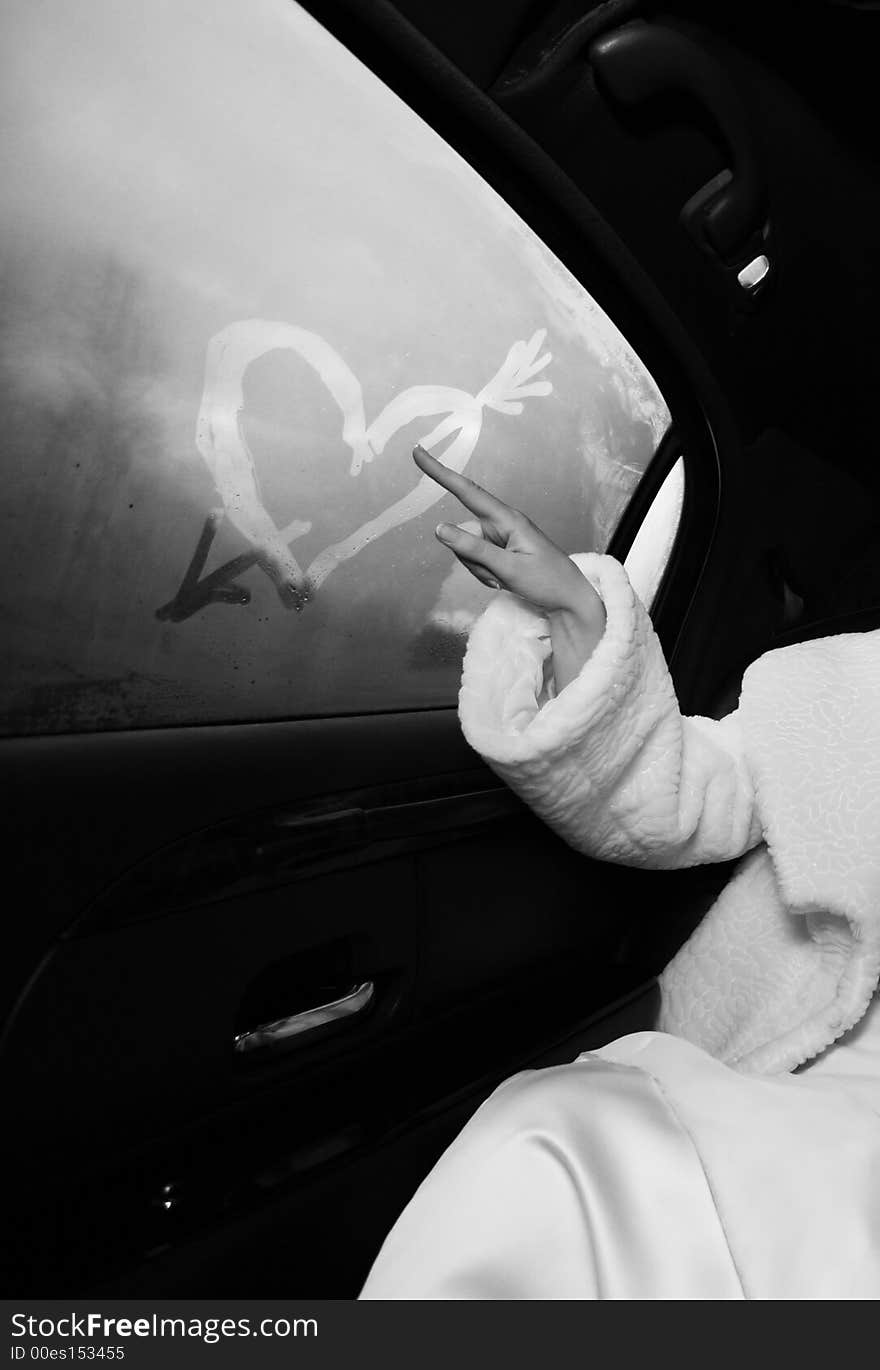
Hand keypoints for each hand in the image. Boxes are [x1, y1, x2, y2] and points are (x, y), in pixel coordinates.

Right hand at [414, 444, 605, 685]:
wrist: (569, 600)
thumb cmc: (548, 580)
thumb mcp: (508, 568)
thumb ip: (472, 549)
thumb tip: (439, 528)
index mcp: (507, 519)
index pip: (466, 491)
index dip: (440, 472)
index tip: (418, 452)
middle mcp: (501, 523)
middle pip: (463, 534)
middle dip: (471, 560)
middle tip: (498, 577)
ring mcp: (499, 538)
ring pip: (467, 551)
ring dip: (479, 570)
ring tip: (505, 580)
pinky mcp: (498, 551)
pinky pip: (476, 560)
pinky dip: (484, 574)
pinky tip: (504, 582)